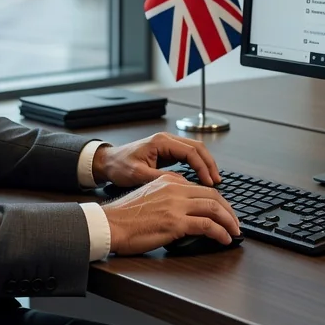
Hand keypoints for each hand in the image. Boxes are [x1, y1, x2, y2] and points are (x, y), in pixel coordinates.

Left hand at [91, 132, 221, 187]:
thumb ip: (160, 179)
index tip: (209, 181)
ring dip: (205, 164)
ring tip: (212, 180)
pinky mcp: (167, 152)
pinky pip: (188, 156)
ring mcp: (167, 145)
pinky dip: (197, 165)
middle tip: (217, 181)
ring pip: (194, 150)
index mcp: (161, 142)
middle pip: (197, 148)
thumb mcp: (138, 175)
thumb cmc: (119, 166)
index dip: (202, 167)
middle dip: (209, 164)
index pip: (190, 151)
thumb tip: (182, 184)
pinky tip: (201, 177)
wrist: (108, 162)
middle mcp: (167, 140)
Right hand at [102, 173, 240, 254]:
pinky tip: (224, 239)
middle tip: (235, 222)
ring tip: (234, 232)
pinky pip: (207, 226)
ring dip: (229, 221)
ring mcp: (176, 205)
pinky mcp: (175, 223)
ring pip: (214, 208)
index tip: (223, 211)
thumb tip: (184, 211)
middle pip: (213, 195)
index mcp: (168, 181)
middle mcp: (175, 189)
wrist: (110, 224)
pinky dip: (220, 232)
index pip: (201, 188)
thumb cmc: (125, 217)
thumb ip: (167, 198)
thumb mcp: (149, 197)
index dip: (217, 200)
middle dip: (229, 210)